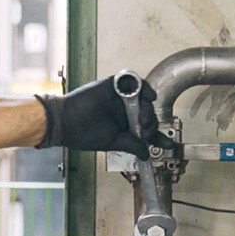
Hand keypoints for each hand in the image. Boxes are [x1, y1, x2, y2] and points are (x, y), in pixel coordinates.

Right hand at [35, 76, 174, 158]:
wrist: (65, 121)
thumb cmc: (82, 133)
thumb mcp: (112, 142)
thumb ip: (132, 145)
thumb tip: (146, 153)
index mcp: (123, 125)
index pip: (146, 131)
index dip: (159, 137)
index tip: (169, 144)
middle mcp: (123, 111)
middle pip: (147, 113)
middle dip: (150, 123)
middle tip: (145, 131)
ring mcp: (119, 98)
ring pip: (143, 98)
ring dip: (147, 109)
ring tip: (141, 118)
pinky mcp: (113, 86)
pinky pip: (133, 81)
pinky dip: (143, 87)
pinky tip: (147, 97)